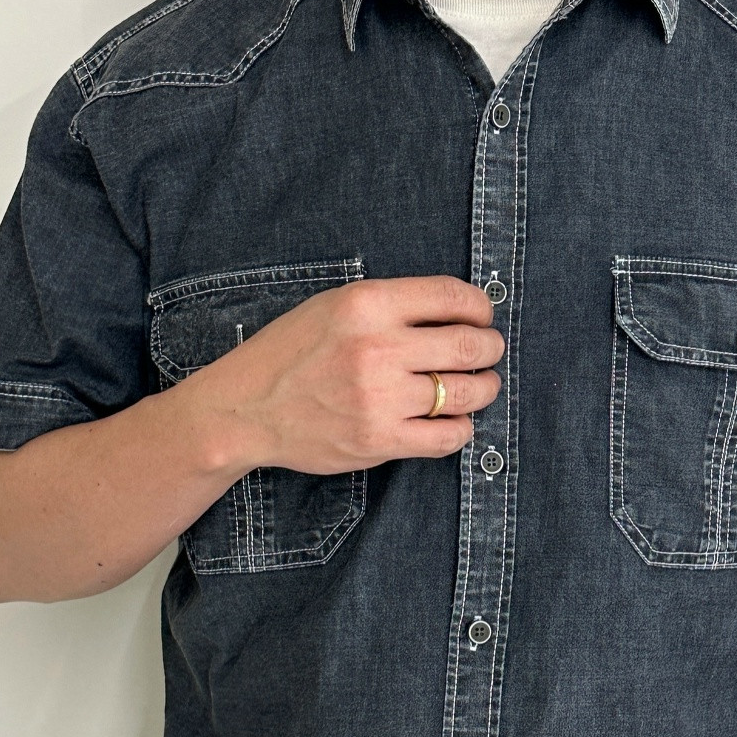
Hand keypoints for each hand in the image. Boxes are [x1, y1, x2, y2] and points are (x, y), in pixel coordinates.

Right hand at [189, 275, 504, 476]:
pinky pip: (447, 437)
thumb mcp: (334, 305)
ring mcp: (380, 398)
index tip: (483, 317)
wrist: (246, 408)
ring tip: (481, 386)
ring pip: (466, 393)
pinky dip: (461, 428)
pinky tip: (454, 420)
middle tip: (489, 351)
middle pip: (469, 345)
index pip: (451, 296)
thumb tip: (456, 313)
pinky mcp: (380, 440)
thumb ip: (391, 306)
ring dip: (485, 388)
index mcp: (367, 304)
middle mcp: (378, 348)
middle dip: (490, 348)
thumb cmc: (291, 352)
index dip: (480, 307)